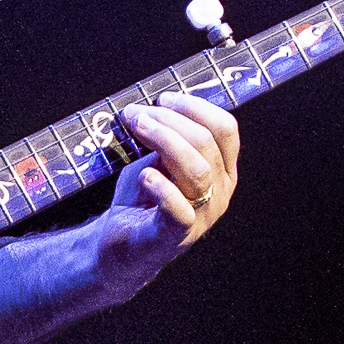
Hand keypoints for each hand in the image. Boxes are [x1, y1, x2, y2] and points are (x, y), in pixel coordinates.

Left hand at [0, 94, 238, 343]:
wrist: (117, 244)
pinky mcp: (173, 236)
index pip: (226, 129)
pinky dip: (162, 187)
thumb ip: (170, 137)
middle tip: (136, 115)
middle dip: (169, 120)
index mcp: (222, 171)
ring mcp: (201, 218)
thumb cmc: (142, 197)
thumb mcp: (159, 159)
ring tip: (136, 128)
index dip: (195, 107)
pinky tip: (145, 174)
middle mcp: (219, 194)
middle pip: (206, 143)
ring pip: (195, 170)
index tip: (163, 99)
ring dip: (163, 140)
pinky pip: (179, 209)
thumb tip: (162, 104)